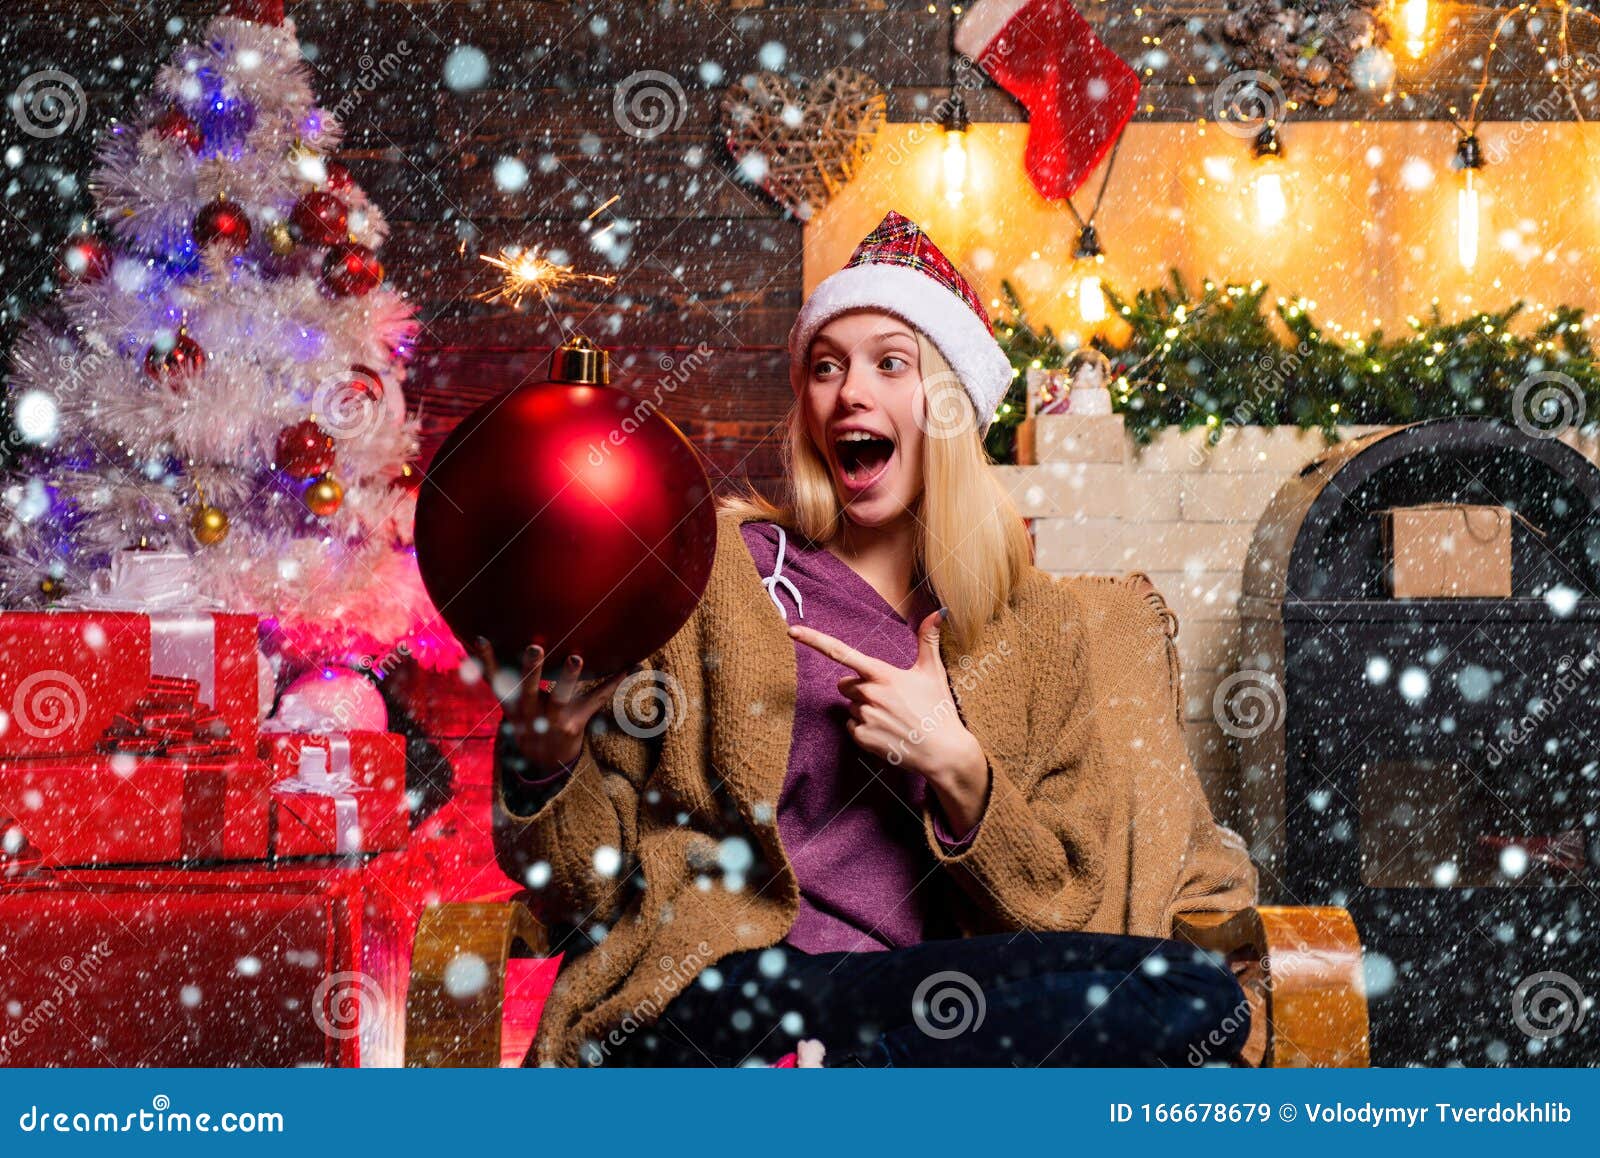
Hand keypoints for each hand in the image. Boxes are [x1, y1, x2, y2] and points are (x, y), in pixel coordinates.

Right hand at [470, 638, 630, 771]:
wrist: (543, 761)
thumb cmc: (527, 719)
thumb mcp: (507, 702)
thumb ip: (493, 674)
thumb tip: (474, 639)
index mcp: (512, 704)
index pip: (495, 679)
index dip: (486, 660)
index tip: (482, 638)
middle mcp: (530, 713)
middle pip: (528, 689)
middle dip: (531, 669)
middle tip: (534, 647)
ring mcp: (553, 719)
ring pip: (560, 697)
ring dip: (569, 678)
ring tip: (576, 657)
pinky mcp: (576, 724)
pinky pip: (596, 700)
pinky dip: (613, 683)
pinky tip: (629, 666)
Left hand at [786, 609, 984, 792]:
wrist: (944, 753)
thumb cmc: (938, 710)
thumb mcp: (934, 672)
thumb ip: (928, 640)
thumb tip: (939, 611)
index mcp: (882, 674)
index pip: (841, 652)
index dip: (814, 640)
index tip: (792, 631)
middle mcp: (869, 694)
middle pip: (844, 684)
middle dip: (858, 688)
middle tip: (887, 698)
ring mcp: (864, 717)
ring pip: (850, 707)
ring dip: (864, 710)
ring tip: (892, 717)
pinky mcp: (862, 738)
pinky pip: (851, 727)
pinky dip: (864, 729)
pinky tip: (886, 732)